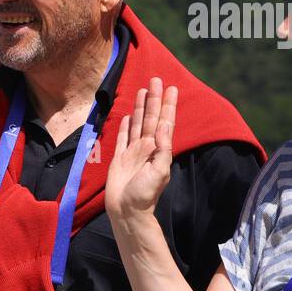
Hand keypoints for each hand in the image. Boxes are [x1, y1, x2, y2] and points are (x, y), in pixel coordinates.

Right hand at [105, 77, 178, 222]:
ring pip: (138, 123)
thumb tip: (165, 125)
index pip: (165, 121)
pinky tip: (129, 116)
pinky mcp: (120, 158)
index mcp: (158, 149)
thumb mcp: (159, 171)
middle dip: (154, 99)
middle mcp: (147, 147)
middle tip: (156, 79)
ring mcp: (133, 152)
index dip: (168, 105)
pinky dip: (126, 125)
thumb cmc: (144, 194)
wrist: (127, 211)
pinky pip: (123, 137)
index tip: (171, 88)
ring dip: (141, 107)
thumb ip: (163, 148)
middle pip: (151, 117)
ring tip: (143, 91)